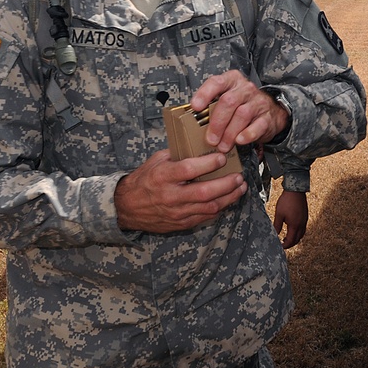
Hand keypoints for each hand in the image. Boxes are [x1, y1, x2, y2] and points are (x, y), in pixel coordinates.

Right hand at [114, 148, 245, 232]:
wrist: (127, 207)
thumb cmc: (144, 179)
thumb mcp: (156, 160)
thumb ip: (178, 154)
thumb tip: (202, 144)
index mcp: (163, 176)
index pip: (189, 170)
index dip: (208, 164)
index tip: (222, 157)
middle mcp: (170, 196)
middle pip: (204, 192)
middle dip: (226, 184)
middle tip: (239, 176)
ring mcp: (177, 212)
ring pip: (209, 207)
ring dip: (229, 198)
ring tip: (240, 187)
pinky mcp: (181, 223)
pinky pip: (205, 217)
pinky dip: (219, 208)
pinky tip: (228, 199)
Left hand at [190, 71, 289, 152]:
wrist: (271, 112)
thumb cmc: (242, 105)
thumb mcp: (227, 99)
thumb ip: (212, 106)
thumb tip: (191, 123)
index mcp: (231, 81)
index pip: (216, 82)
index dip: (204, 94)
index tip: (195, 107)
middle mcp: (245, 89)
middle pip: (228, 101)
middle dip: (217, 123)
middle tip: (210, 139)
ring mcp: (258, 102)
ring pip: (242, 114)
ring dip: (229, 133)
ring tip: (222, 146)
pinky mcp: (267, 117)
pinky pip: (258, 125)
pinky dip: (247, 134)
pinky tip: (239, 141)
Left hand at [273, 190, 308, 248]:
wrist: (295, 190)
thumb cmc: (286, 201)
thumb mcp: (279, 214)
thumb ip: (277, 226)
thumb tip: (274, 235)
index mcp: (295, 225)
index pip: (291, 240)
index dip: (285, 245)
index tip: (280, 246)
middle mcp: (301, 224)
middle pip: (298, 239)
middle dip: (291, 243)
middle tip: (283, 243)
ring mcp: (304, 220)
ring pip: (301, 234)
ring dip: (295, 238)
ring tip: (287, 237)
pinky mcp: (305, 216)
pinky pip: (303, 228)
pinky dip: (298, 232)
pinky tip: (292, 228)